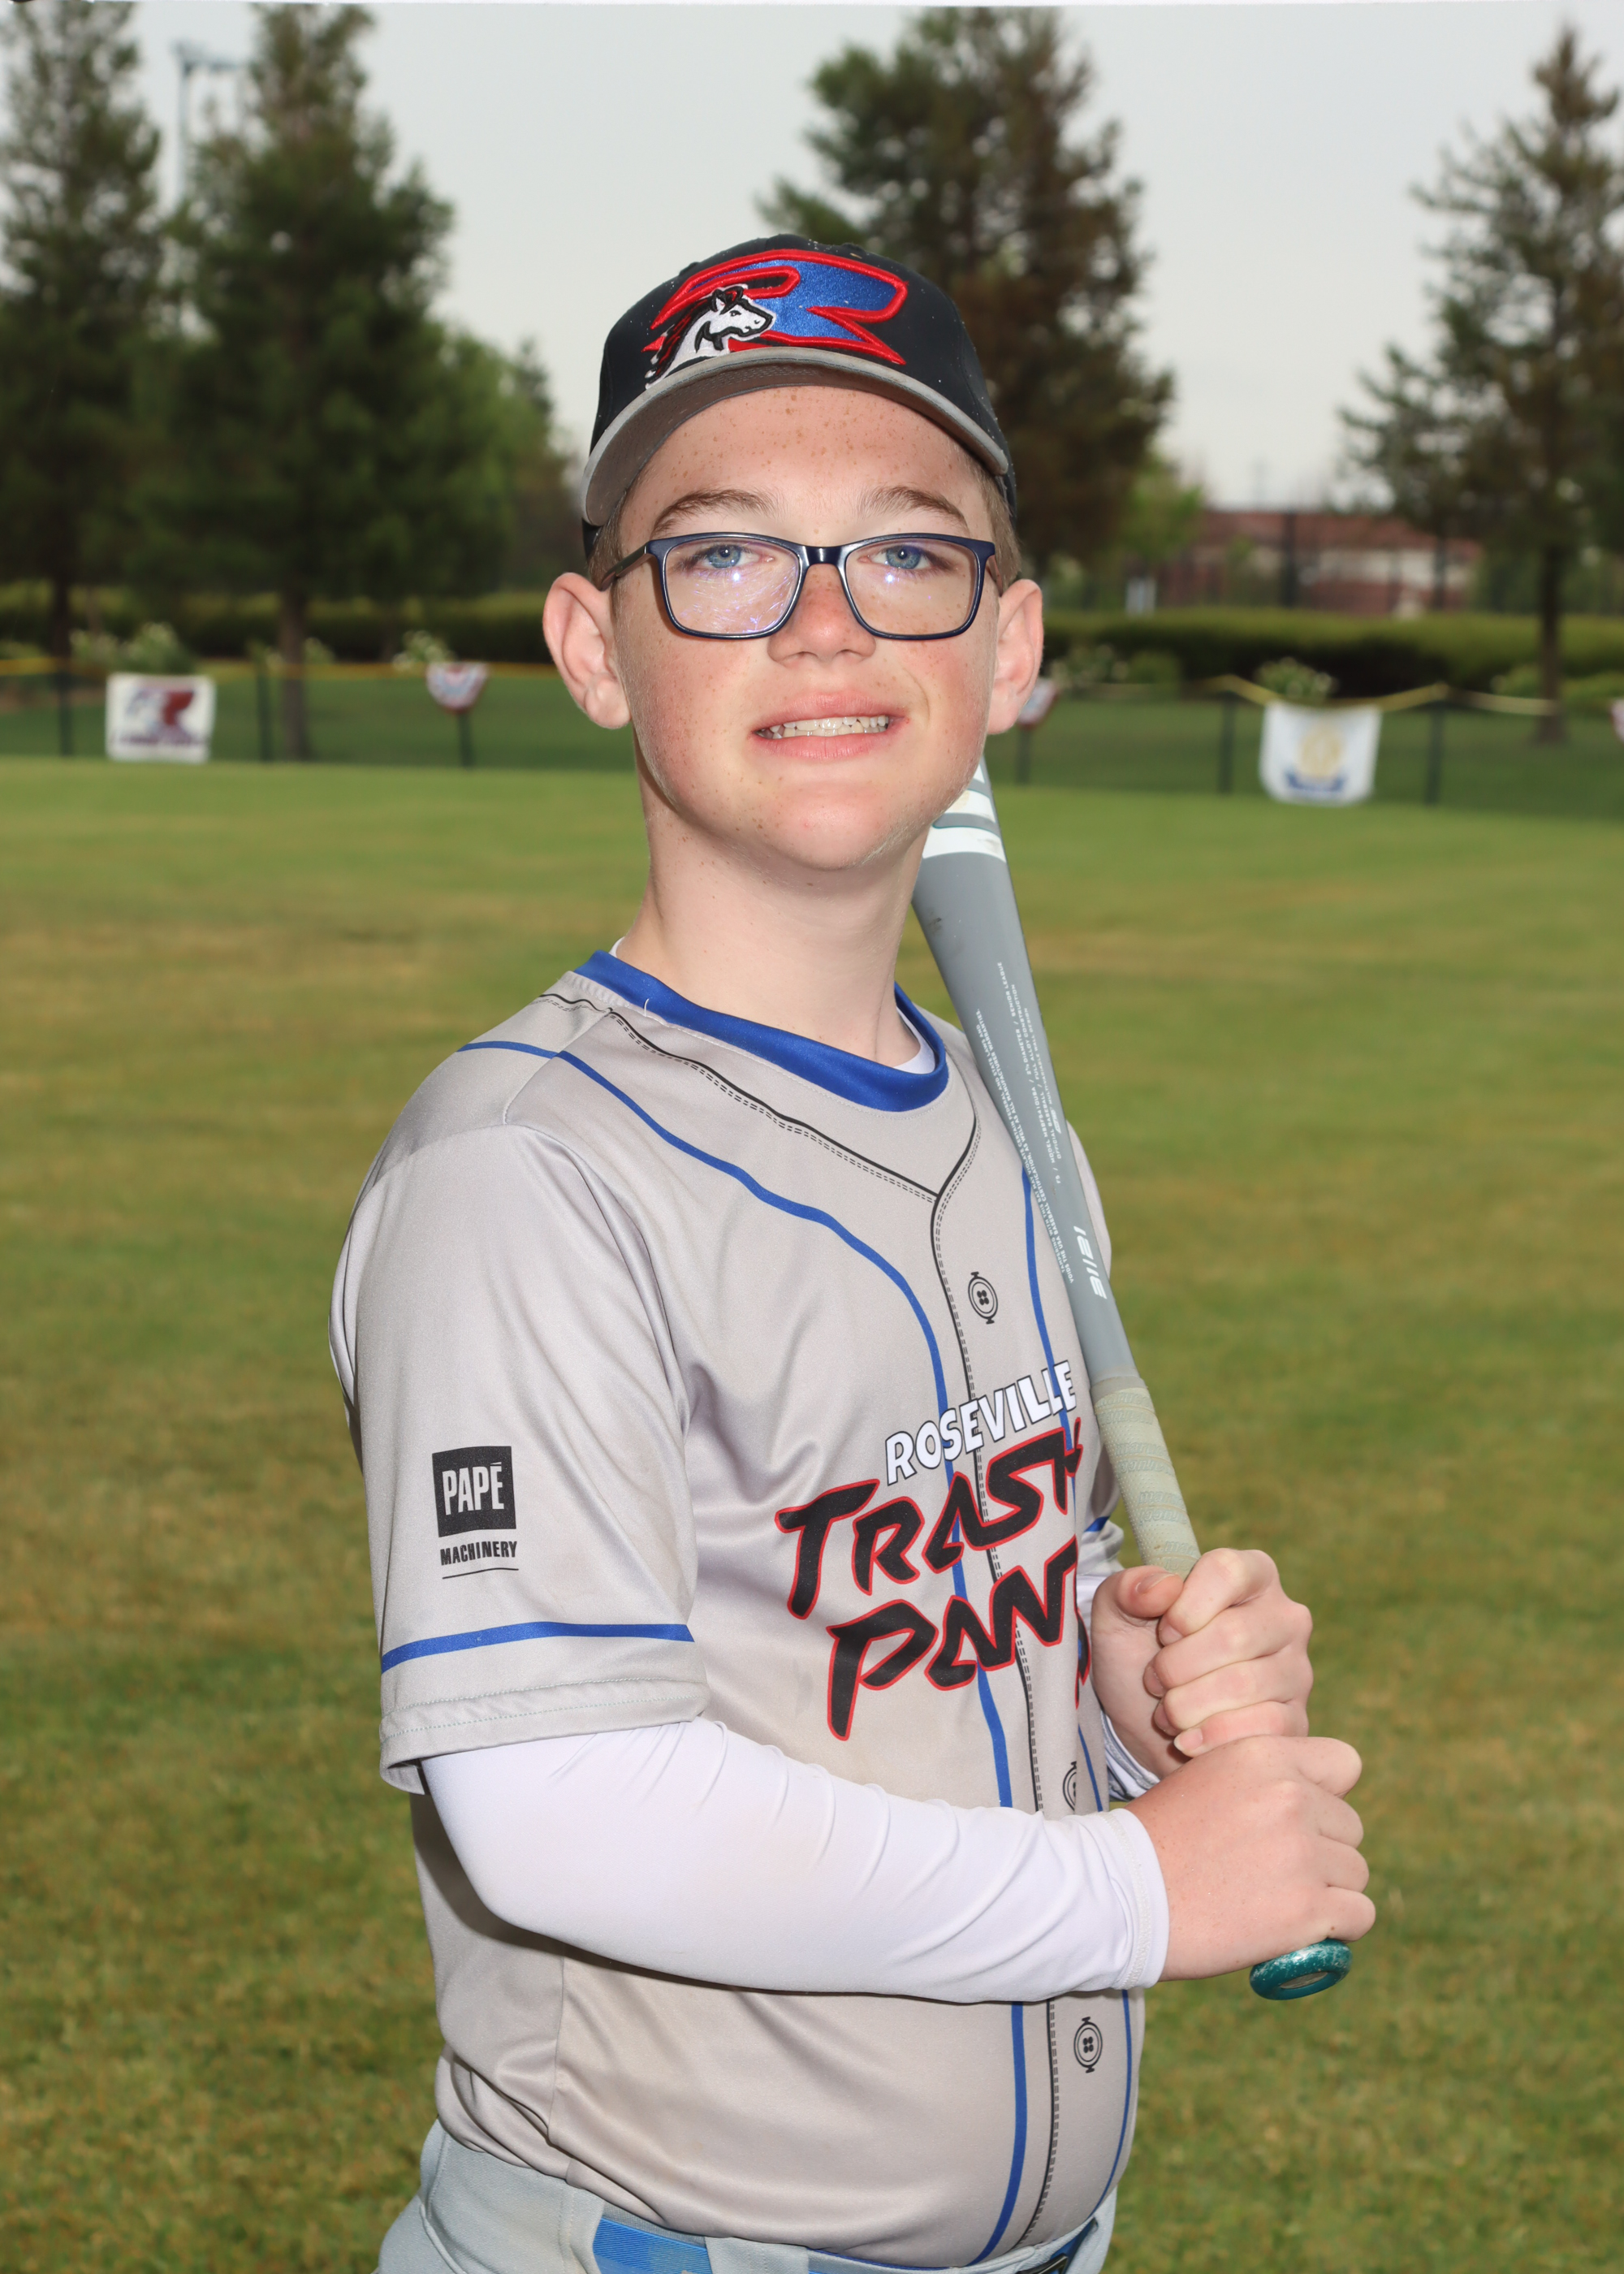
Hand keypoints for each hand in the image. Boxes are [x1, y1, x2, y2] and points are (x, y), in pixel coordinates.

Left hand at [1090, 1548, 1313, 1777]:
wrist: (1150, 1726)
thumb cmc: (1140, 1657)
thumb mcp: (1116, 1617)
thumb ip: (1126, 1589)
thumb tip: (1163, 1587)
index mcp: (1250, 1575)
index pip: (1227, 1571)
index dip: (1184, 1607)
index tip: (1163, 1632)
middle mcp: (1284, 1617)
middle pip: (1233, 1635)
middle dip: (1175, 1666)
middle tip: (1155, 1680)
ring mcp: (1296, 1670)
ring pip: (1243, 1685)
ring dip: (1186, 1705)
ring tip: (1167, 1710)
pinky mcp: (1295, 1720)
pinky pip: (1261, 1727)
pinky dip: (1210, 1737)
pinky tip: (1187, 1739)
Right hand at [1126, 1733, 1373, 1977]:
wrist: (1119, 1894)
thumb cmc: (1158, 1841)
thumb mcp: (1207, 1778)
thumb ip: (1262, 1783)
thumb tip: (1311, 1803)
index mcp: (1264, 1755)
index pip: (1344, 1763)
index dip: (1328, 1794)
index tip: (1303, 1819)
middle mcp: (1291, 1797)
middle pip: (1350, 1827)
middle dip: (1324, 1850)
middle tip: (1278, 1873)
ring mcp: (1302, 1853)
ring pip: (1355, 1873)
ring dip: (1330, 1891)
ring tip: (1282, 1902)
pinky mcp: (1307, 1908)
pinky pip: (1359, 1916)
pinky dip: (1339, 1929)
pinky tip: (1306, 1931)